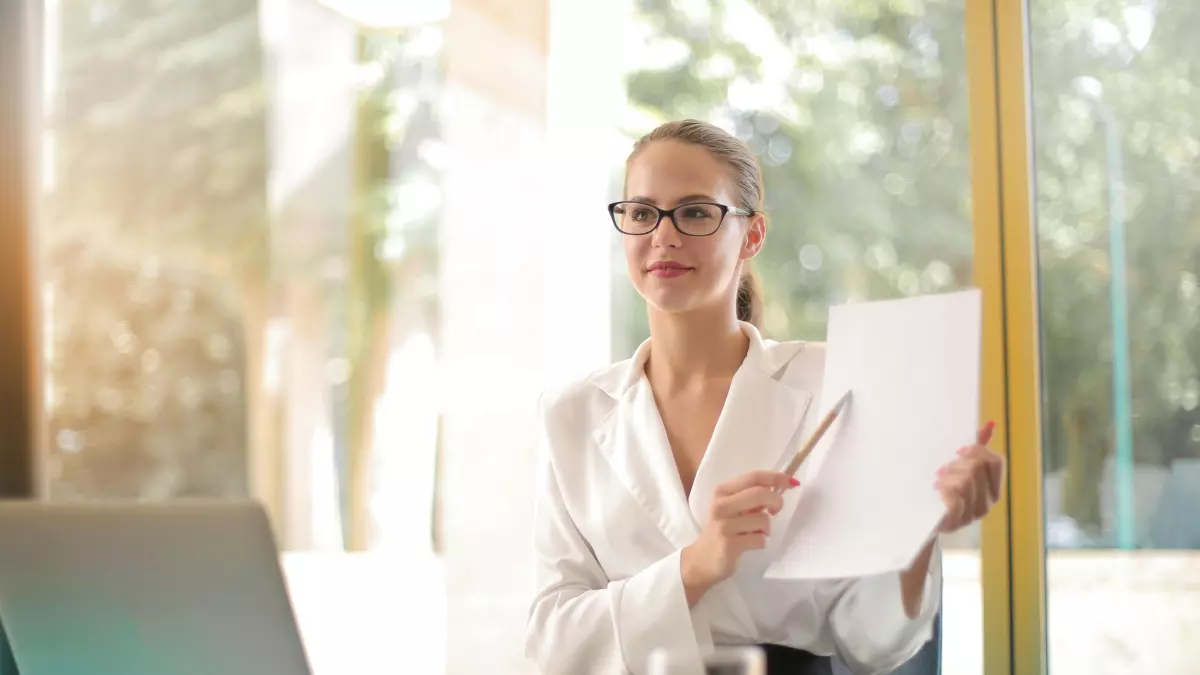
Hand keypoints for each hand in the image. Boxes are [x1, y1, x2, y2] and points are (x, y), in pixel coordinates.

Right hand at [681, 470, 797, 603]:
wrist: (702, 560)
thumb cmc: (723, 530)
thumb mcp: (732, 508)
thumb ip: (751, 496)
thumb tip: (782, 485)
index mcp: (722, 491)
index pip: (753, 477)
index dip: (776, 477)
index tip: (791, 483)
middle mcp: (720, 505)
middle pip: (760, 494)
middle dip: (776, 501)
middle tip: (776, 510)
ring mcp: (724, 525)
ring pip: (763, 519)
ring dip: (767, 528)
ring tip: (756, 532)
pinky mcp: (729, 545)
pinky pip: (760, 539)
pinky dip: (762, 541)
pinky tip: (751, 543)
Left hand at [936, 421, 1005, 532]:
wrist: (923, 521)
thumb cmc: (944, 492)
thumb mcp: (962, 469)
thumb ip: (977, 449)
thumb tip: (989, 424)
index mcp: (993, 489)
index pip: (996, 461)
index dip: (977, 451)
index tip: (957, 452)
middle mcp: (988, 503)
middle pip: (978, 468)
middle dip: (957, 464)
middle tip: (943, 470)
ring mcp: (973, 514)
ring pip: (964, 481)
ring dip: (946, 477)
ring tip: (938, 481)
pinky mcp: (956, 521)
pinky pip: (954, 497)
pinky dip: (944, 489)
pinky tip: (936, 489)